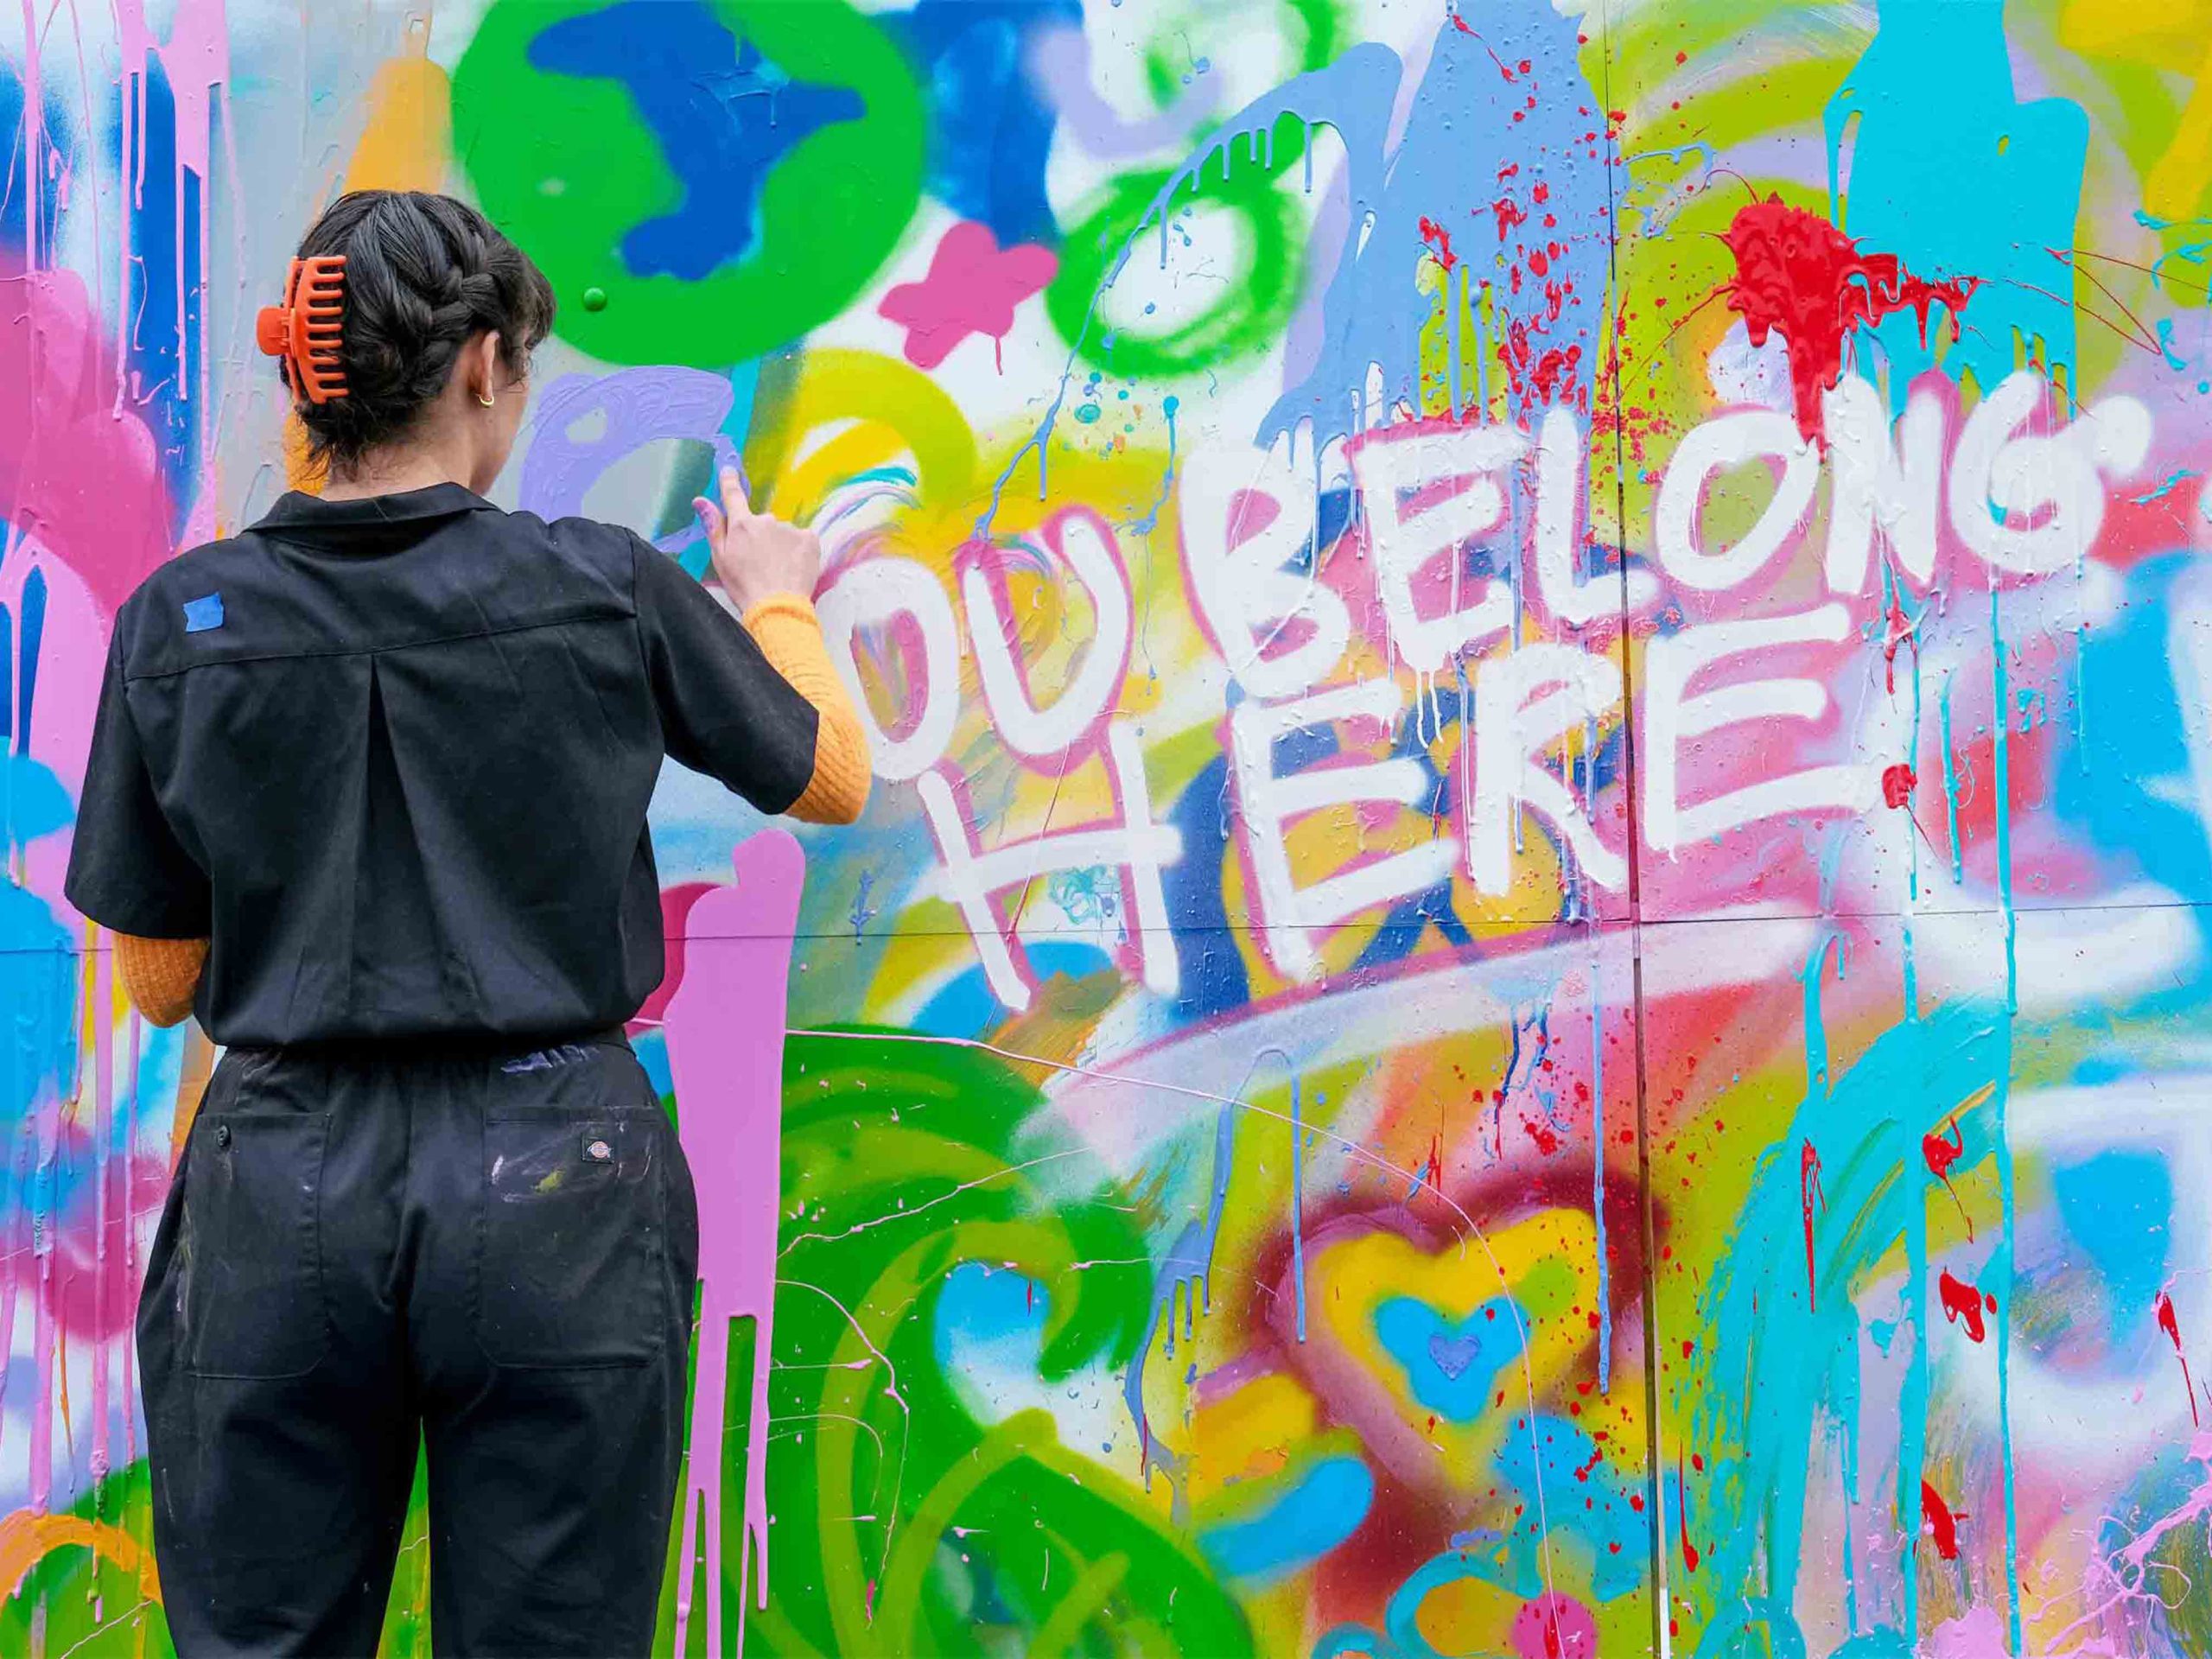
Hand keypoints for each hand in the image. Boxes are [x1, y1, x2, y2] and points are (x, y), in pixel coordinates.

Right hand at [693, 466, 820, 612]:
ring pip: (783, 532)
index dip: (729, 481)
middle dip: (760, 537)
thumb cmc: (744, 587)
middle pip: (761, 522)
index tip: (729, 469)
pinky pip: (802, 538)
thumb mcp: (720, 559)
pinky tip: (792, 567)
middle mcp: (766, 520)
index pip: (733, 495)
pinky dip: (798, 550)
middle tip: (760, 563)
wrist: (777, 607)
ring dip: (780, 545)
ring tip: (778, 570)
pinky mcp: (809, 538)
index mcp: (742, 524)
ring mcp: (790, 528)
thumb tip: (700, 501)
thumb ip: (713, 526)